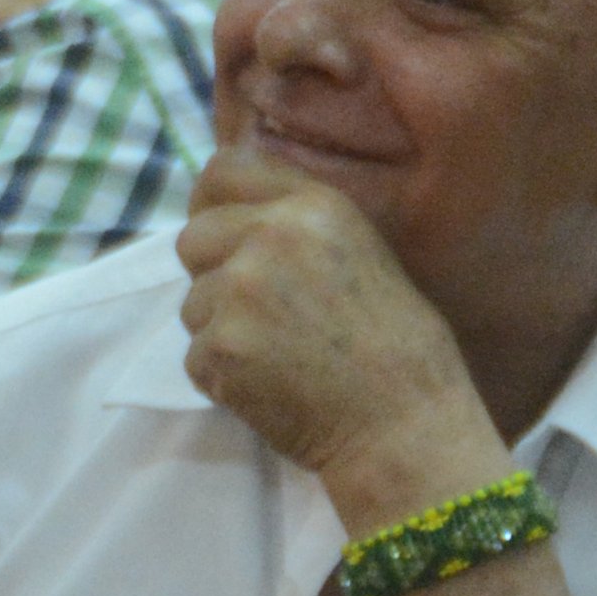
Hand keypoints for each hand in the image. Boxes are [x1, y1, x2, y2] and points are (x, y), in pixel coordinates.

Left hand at [174, 150, 504, 531]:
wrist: (404, 424)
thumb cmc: (393, 346)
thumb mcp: (358, 250)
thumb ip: (295, 221)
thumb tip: (224, 206)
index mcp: (314, 204)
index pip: (222, 171)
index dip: (210, 204)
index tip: (221, 233)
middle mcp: (273, 234)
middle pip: (192, 238)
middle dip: (213, 276)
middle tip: (261, 315)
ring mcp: (242, 288)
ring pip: (192, 303)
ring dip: (221, 332)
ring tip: (280, 357)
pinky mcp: (222, 344)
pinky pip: (196, 357)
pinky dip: (224, 378)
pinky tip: (272, 387)